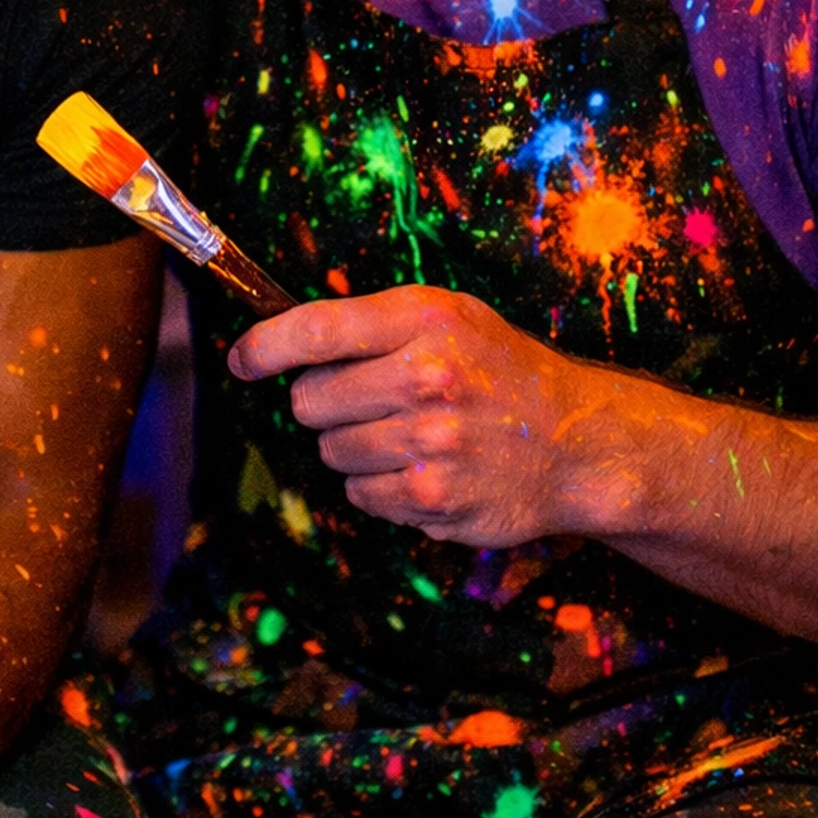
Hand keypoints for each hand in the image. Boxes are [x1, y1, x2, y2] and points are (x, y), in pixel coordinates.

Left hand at [229, 285, 616, 549]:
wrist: (576, 441)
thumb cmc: (500, 370)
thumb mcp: (448, 317)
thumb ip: (372, 324)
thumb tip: (282, 340)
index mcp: (423, 321)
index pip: (314, 330)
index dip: (263, 346)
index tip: (242, 359)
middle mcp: (425, 379)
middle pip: (308, 401)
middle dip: (324, 403)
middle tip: (370, 400)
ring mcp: (430, 445)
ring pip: (331, 452)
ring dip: (353, 446)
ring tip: (408, 433)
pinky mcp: (433, 501)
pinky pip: (361, 495)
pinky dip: (380, 486)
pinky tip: (424, 468)